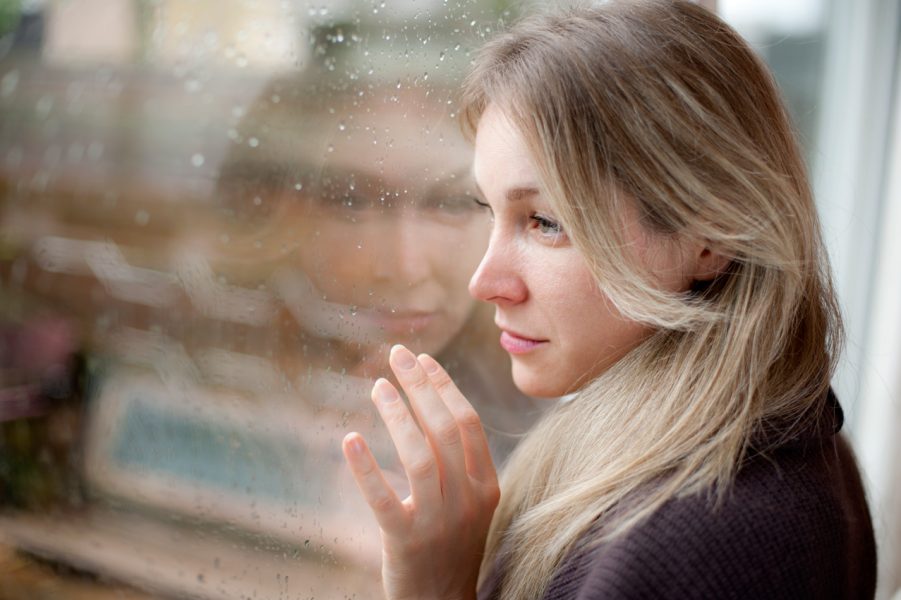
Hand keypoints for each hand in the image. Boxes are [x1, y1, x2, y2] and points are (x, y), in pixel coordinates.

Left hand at [342, 344, 499, 599]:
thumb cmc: (450, 545)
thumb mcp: (469, 503)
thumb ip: (459, 463)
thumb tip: (432, 408)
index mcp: (486, 485)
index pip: (468, 422)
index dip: (444, 386)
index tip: (423, 359)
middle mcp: (467, 499)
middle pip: (445, 429)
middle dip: (421, 386)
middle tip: (398, 355)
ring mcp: (438, 521)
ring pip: (420, 456)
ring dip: (398, 414)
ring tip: (378, 385)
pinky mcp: (405, 541)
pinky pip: (383, 498)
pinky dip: (365, 467)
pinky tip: (349, 439)